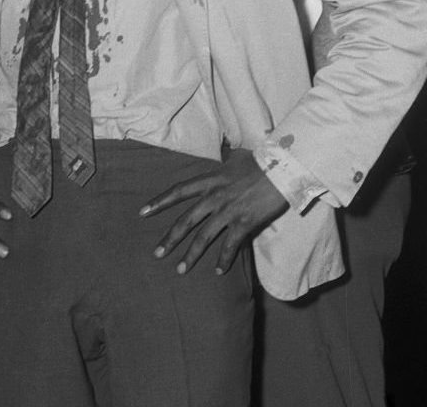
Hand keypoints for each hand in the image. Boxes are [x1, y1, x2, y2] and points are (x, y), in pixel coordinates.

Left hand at [139, 148, 287, 273]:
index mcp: (212, 179)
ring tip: (180, 270)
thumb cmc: (263, 160)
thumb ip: (227, 160)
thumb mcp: (239, 157)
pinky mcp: (244, 222)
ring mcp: (229, 211)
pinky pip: (229, 246)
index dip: (160, 202)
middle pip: (186, 220)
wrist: (283, 168)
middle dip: (170, 238)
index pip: (180, 191)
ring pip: (203, 237)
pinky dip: (223, 260)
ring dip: (190, 255)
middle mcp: (215, 196)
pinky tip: (219, 272)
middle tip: (157, 253)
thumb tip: (226, 153)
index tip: (142, 212)